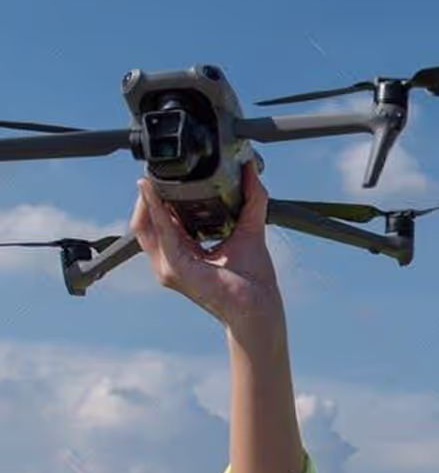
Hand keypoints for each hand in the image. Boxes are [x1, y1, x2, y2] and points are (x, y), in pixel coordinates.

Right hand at [131, 164, 281, 334]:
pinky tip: (156, 195)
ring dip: (146, 202)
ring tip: (149, 180)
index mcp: (184, 251)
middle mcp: (171, 260)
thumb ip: (251, 197)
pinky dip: (156, 213)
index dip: (157, 199)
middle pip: (145, 224)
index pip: (160, 222)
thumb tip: (250, 168)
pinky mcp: (175, 269)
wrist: (259, 305)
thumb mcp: (249, 227)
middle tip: (152, 175)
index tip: (162, 177)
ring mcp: (169, 267)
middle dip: (146, 198)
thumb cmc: (253, 277)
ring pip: (144, 228)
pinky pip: (161, 235)